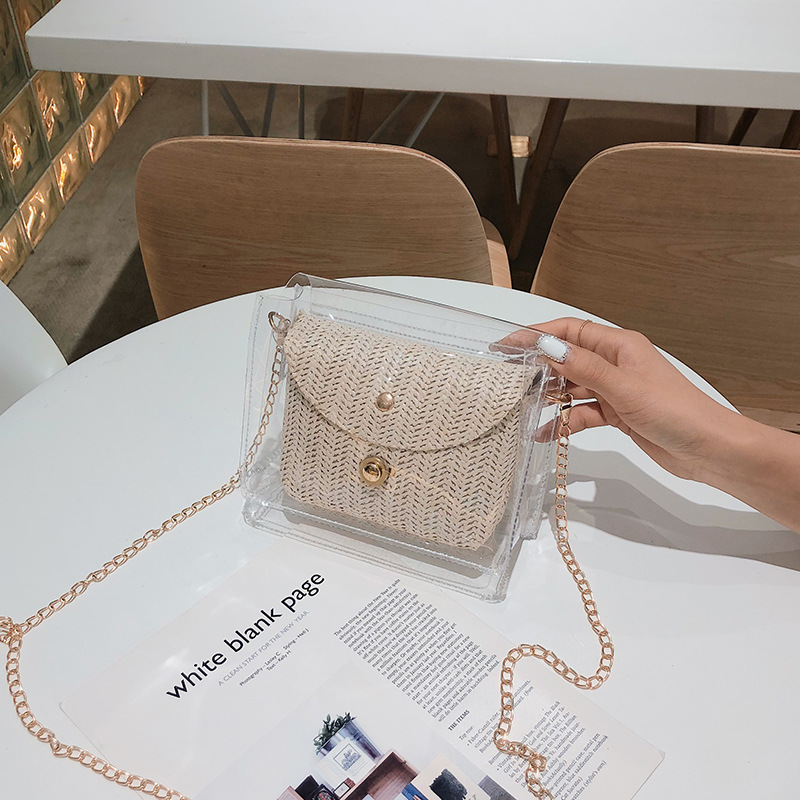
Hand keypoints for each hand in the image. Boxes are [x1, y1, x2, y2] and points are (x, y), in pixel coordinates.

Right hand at [502, 318, 737, 481]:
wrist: (709, 449)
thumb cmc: (674, 411)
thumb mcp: (624, 387)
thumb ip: (584, 367)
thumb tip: (547, 347)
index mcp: (619, 345)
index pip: (569, 332)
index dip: (537, 335)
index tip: (506, 346)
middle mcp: (615, 363)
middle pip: (567, 358)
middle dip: (538, 367)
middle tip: (507, 380)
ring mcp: (616, 389)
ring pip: (572, 387)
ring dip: (549, 398)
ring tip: (521, 408)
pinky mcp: (617, 414)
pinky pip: (582, 413)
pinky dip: (564, 421)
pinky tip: (546, 433)